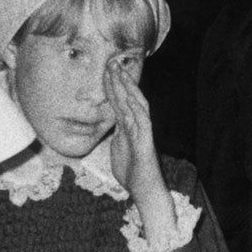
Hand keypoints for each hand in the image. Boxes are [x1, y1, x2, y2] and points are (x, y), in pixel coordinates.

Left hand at [103, 61, 166, 206]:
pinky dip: (137, 109)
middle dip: (119, 80)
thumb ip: (116, 134)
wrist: (143, 189)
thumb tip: (112, 124)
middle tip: (111, 62)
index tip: (105, 70)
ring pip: (136, 105)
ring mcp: (142, 131)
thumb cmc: (131, 172)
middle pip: (127, 98)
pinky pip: (143, 122)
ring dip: (128, 89)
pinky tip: (132, 97)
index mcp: (127, 126)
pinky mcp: (146, 141)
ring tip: (121, 73)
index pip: (119, 101)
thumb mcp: (117, 148)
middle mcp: (136, 124)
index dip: (112, 86)